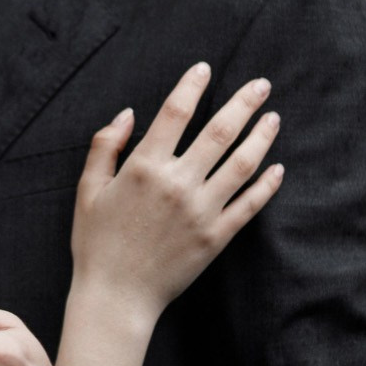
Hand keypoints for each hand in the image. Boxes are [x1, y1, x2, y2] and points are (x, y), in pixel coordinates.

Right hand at [69, 61, 283, 332]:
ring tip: (274, 118)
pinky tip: (277, 168)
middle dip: (244, 103)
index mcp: (144, 167)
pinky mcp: (216, 237)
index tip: (205, 69)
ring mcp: (201, 211)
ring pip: (242, 164)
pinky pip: (249, 205)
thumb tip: (128, 113)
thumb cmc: (96, 243)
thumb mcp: (88, 190)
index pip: (175, 112)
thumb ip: (105, 146)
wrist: (116, 296)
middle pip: (220, 131)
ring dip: (261, 137)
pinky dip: (267, 185)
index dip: (192, 86)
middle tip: (262, 84)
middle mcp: (177, 184)